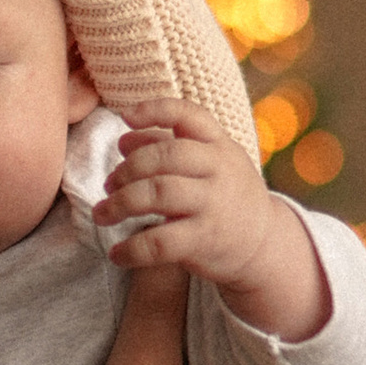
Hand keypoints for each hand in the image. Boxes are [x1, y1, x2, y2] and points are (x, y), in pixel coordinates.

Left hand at [96, 101, 327, 342]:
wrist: (263, 245)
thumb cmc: (224, 196)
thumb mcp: (211, 164)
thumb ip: (171, 146)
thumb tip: (125, 138)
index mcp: (219, 145)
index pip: (189, 115)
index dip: (155, 111)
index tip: (124, 117)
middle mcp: (219, 170)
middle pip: (166, 155)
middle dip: (128, 167)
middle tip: (109, 184)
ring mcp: (213, 205)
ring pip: (158, 194)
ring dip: (120, 203)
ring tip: (103, 213)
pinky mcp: (205, 240)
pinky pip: (160, 241)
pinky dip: (132, 248)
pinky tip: (117, 253)